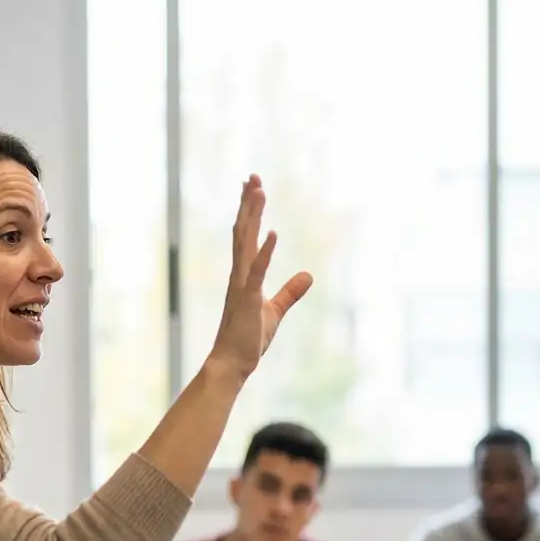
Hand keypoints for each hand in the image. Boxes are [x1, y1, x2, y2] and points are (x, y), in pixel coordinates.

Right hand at [205, 176, 313, 380]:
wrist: (231, 364)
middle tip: (252, 176)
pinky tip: (272, 233)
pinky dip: (264, 252)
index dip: (250, 211)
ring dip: (253, 217)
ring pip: (246, 244)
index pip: (247, 237)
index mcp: (243, 276)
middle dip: (248, 204)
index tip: (252, 187)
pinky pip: (256, 271)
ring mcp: (240, 286)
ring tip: (258, 191)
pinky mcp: (246, 300)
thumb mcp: (275, 311)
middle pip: (243, 231)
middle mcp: (238, 275)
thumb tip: (308, 275)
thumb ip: (290, 292)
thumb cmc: (247, 340)